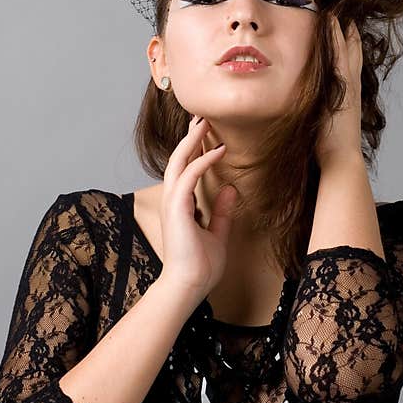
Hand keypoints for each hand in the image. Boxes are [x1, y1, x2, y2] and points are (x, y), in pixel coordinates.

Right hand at [157, 115, 237, 296]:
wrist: (190, 286)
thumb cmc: (201, 266)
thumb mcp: (218, 233)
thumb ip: (222, 212)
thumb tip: (230, 189)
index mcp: (180, 205)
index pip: (184, 170)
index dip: (194, 150)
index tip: (206, 134)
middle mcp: (173, 200)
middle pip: (178, 159)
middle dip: (189, 137)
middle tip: (201, 117)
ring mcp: (172, 203)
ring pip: (179, 161)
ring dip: (192, 140)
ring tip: (205, 122)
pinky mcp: (177, 208)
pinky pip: (189, 175)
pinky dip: (203, 160)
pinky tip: (218, 150)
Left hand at [315, 14, 363, 167]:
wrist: (341, 158)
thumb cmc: (330, 150)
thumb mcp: (326, 128)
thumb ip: (320, 117)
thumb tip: (310, 117)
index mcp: (348, 97)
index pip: (349, 68)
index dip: (348, 50)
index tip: (344, 34)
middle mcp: (352, 87)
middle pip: (353, 54)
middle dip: (350, 35)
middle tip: (346, 16)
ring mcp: (348, 84)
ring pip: (347, 49)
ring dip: (342, 30)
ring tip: (336, 10)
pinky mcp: (342, 84)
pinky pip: (338, 54)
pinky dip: (335, 36)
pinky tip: (331, 21)